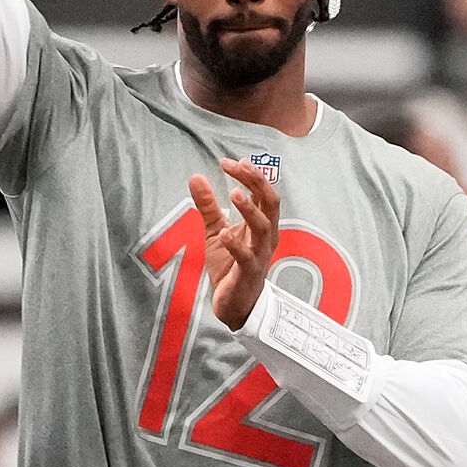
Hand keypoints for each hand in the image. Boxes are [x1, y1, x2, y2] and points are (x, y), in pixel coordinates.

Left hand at [187, 158, 279, 331]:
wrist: (235, 304)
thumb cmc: (230, 266)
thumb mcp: (216, 230)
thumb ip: (209, 205)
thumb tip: (196, 176)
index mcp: (262, 224)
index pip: (262, 193)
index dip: (251, 174)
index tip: (230, 162)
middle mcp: (266, 237)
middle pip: (271, 203)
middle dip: (257, 182)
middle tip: (238, 166)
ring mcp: (260, 255)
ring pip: (264, 228)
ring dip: (250, 210)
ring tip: (234, 194)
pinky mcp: (249, 273)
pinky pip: (247, 257)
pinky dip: (235, 244)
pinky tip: (223, 233)